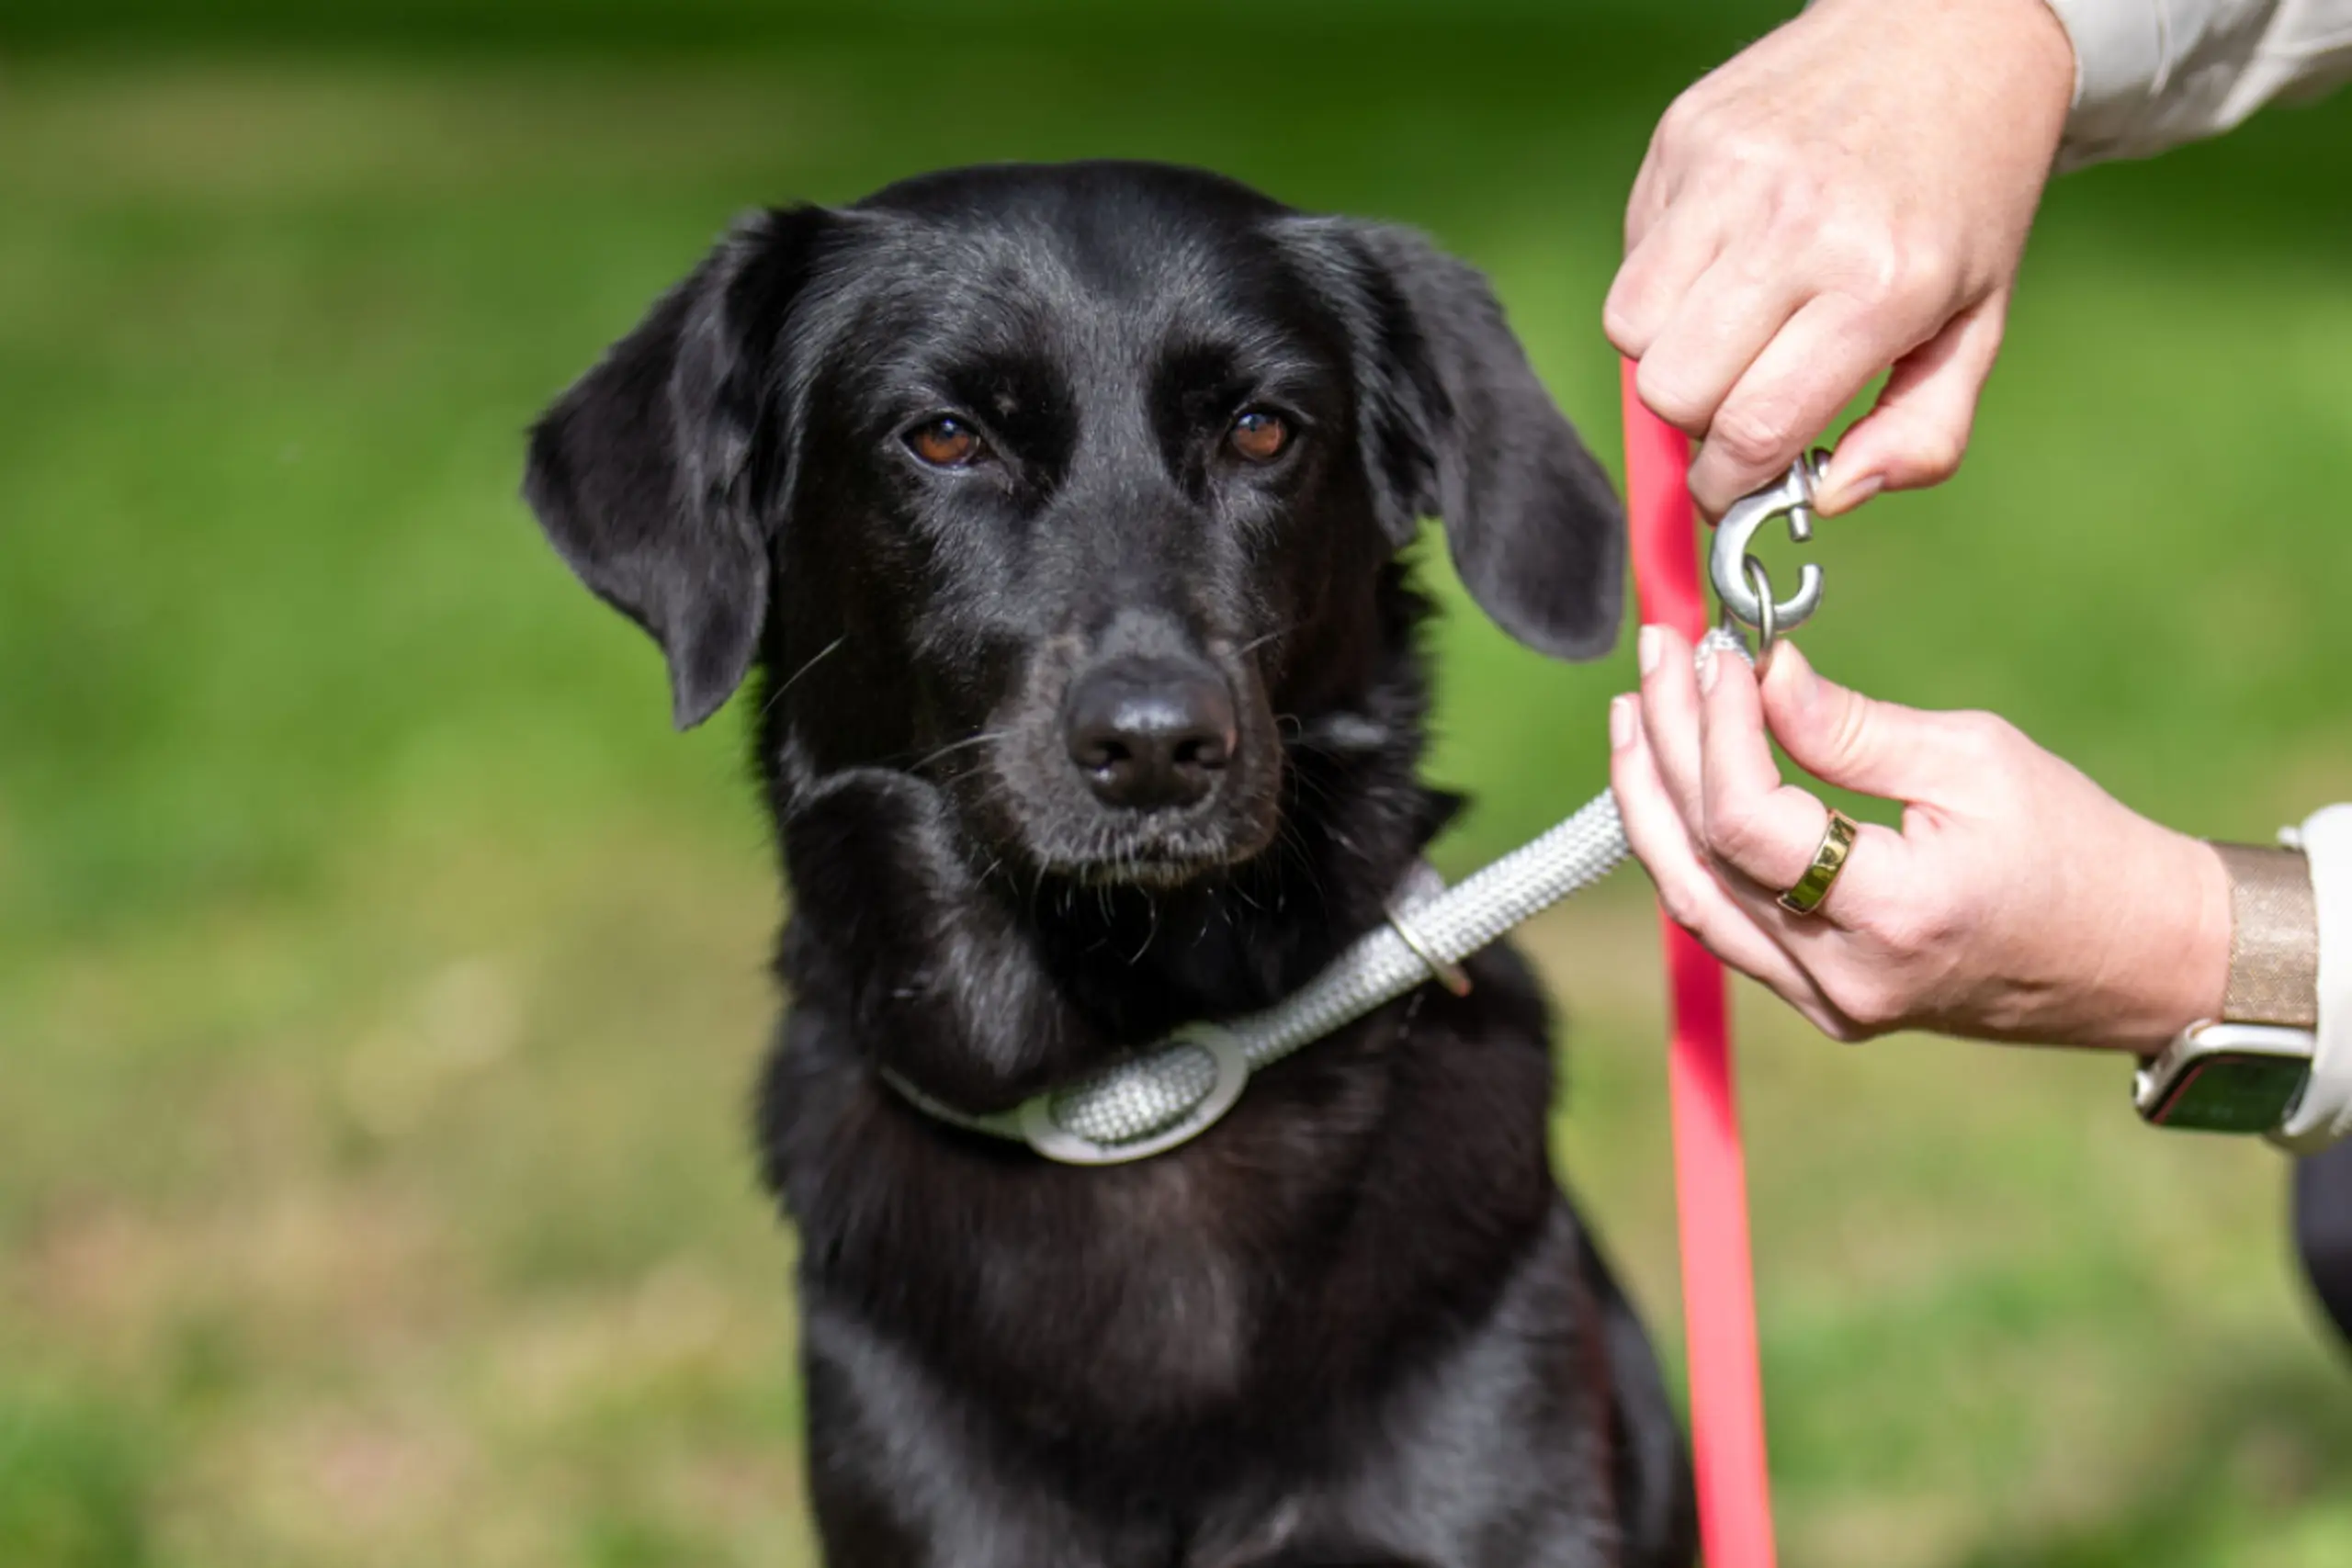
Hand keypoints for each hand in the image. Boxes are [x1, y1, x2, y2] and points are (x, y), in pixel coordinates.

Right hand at [1605, 0, 2076, 516]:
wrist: (1952, 28)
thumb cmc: (1964, 192)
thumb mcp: (1977, 324)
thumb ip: (1921, 435)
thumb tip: (1830, 498)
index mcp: (1881, 284)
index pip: (1753, 429)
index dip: (1727, 484)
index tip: (1731, 487)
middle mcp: (1797, 225)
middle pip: (1672, 391)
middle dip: (1695, 422)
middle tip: (1735, 402)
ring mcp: (1730, 172)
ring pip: (1630, 330)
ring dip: (1667, 354)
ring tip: (1727, 327)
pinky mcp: (1685, 136)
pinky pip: (1632, 257)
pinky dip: (1662, 282)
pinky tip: (1723, 256)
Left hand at [1609, 627, 2229, 1049]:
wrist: (2134, 957)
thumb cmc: (2076, 848)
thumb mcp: (1975, 761)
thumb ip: (1851, 729)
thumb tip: (1760, 673)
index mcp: (1896, 914)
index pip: (1750, 825)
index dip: (1716, 732)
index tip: (1718, 654)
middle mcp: (1844, 976)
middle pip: (1704, 859)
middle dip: (1666, 749)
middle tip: (1660, 659)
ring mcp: (1825, 1000)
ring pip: (1693, 900)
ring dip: (1653, 802)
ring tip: (1635, 714)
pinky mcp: (1819, 999)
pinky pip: (1725, 922)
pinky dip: (1690, 848)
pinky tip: (1672, 782)